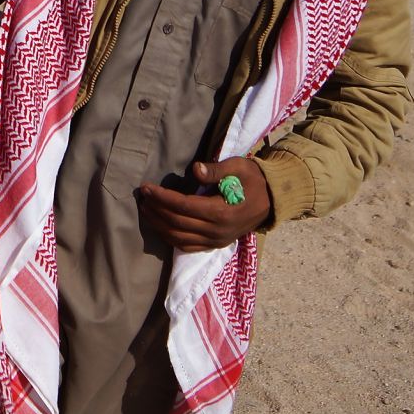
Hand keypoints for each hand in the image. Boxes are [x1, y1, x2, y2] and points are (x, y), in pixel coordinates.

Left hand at [136, 158, 269, 250]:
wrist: (272, 200)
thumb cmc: (253, 180)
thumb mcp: (238, 167)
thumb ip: (216, 170)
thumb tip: (195, 169)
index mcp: (222, 212)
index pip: (183, 206)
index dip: (162, 197)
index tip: (146, 188)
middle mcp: (217, 231)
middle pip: (177, 222)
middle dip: (156, 209)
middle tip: (141, 197)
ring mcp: (216, 240)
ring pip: (179, 237)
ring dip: (158, 225)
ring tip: (145, 210)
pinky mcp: (216, 244)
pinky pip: (188, 246)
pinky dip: (170, 238)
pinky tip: (159, 226)